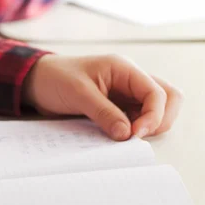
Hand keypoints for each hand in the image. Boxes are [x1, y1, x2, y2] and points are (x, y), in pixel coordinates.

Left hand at [24, 55, 182, 140]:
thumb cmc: (55, 78)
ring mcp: (127, 93)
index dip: (153, 116)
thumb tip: (127, 135)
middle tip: (136, 135)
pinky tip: (119, 135)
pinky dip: (136, 129)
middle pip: (168, 99)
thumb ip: (104, 113)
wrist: (36, 81)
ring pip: (157, 110)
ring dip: (149, 125)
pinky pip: (138, 118)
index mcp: (124, 68)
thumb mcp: (78, 94)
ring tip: (126, 135)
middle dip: (160, 120)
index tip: (135, 134)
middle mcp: (131, 79)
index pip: (158, 93)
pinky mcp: (119, 106)